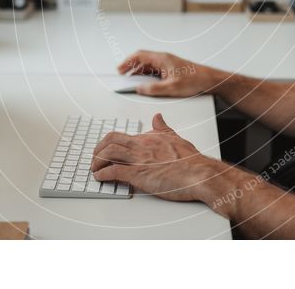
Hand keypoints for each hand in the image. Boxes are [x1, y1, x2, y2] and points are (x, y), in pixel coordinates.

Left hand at [91, 113, 220, 201]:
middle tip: (95, 159)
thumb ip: (163, 128)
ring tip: (95, 169)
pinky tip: (100, 178)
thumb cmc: (191, 161)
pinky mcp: (138, 174)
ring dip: (96, 162)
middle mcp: (141, 145)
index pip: (122, 136)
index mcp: (149, 138)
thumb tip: (157, 116)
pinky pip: (113, 171)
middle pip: (110, 140)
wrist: (200, 173)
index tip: (105, 151)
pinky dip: (102, 175)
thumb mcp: (176, 138)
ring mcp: (139, 159)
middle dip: (98, 149)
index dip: (109, 144)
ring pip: (108, 153)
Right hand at [116, 50, 219, 96]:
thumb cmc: (194, 79)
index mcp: (162, 59)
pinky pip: (155, 70)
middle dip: (130, 67)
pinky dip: (147, 75)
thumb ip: (153, 89)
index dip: (127, 62)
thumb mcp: (171, 87)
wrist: (209, 79)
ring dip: (139, 72)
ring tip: (132, 81)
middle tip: (122, 76)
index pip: (139, 56)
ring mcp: (167, 63)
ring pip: (148, 65)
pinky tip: (146, 83)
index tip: (119, 69)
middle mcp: (163, 59)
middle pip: (142, 60)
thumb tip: (140, 89)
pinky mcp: (171, 69)